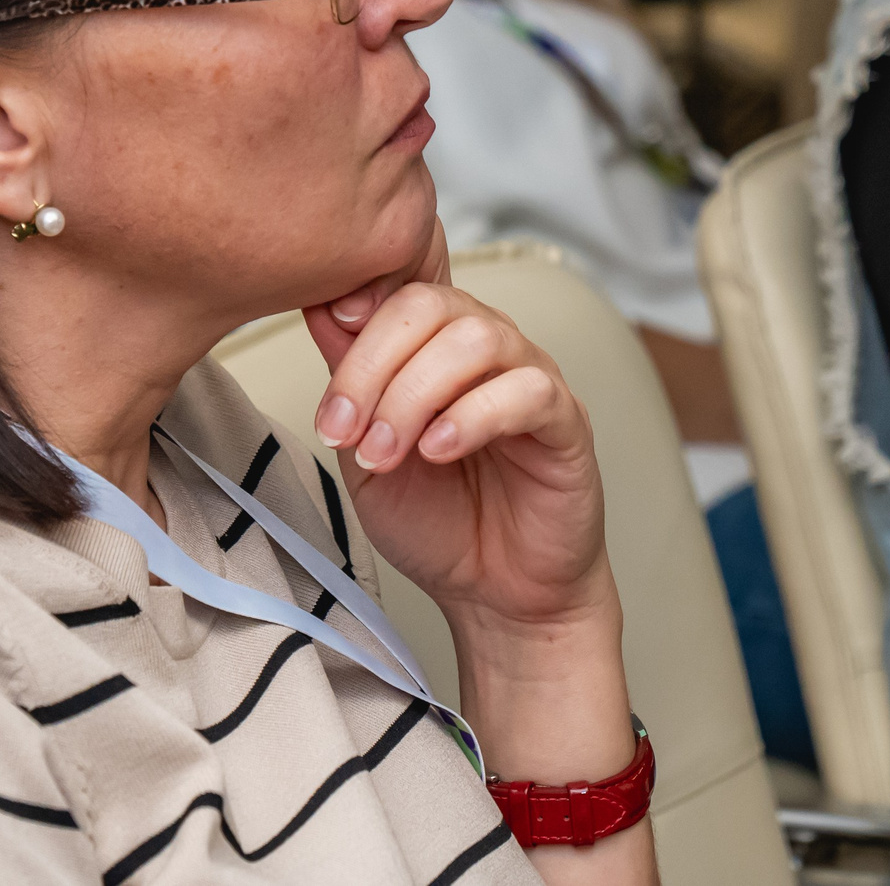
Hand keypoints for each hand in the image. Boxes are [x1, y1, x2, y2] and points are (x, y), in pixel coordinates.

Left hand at [305, 224, 613, 636]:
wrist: (497, 595)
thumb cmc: (438, 522)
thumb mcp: (366, 452)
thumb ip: (350, 384)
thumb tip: (322, 307)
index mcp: (437, 346)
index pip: (395, 295)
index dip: (352, 337)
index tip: (329, 407)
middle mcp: (488, 347)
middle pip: (430, 305)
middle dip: (374, 366)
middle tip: (347, 433)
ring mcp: (531, 377)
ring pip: (476, 338)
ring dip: (414, 395)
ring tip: (388, 453)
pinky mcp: (567, 420)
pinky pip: (527, 391)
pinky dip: (471, 417)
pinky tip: (439, 452)